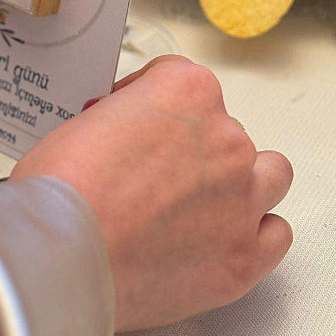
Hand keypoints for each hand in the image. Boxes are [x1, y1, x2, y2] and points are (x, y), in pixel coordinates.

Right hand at [11, 54, 292, 330]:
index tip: (130, 124)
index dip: (149, 104)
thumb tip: (123, 139)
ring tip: (198, 203)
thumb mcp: (80, 123)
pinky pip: (275, 233)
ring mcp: (242, 198)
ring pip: (270, 174)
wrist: (61, 255)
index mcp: (185, 92)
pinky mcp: (245, 256)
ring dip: (241, 182)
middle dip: (191, 148)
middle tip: (151, 175)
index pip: (182, 79)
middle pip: (224, 129)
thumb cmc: (60, 190)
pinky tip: (217, 238)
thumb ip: (121, 120)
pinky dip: (253, 233)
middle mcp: (225, 137)